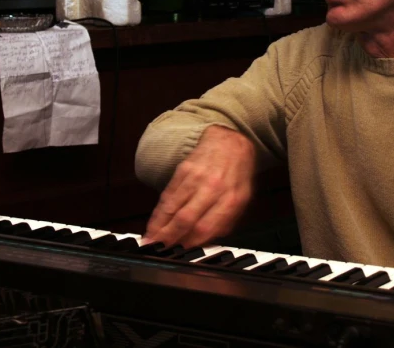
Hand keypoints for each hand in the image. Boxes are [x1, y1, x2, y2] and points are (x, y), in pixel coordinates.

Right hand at [143, 125, 255, 247]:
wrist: (229, 141)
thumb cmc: (237, 172)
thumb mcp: (243, 196)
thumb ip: (226, 219)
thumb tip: (206, 241)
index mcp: (231, 197)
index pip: (207, 226)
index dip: (191, 242)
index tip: (181, 253)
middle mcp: (212, 187)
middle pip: (187, 218)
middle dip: (170, 237)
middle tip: (159, 250)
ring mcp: (196, 177)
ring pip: (173, 206)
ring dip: (160, 226)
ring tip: (150, 240)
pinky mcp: (183, 170)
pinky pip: (168, 194)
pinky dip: (159, 211)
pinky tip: (154, 222)